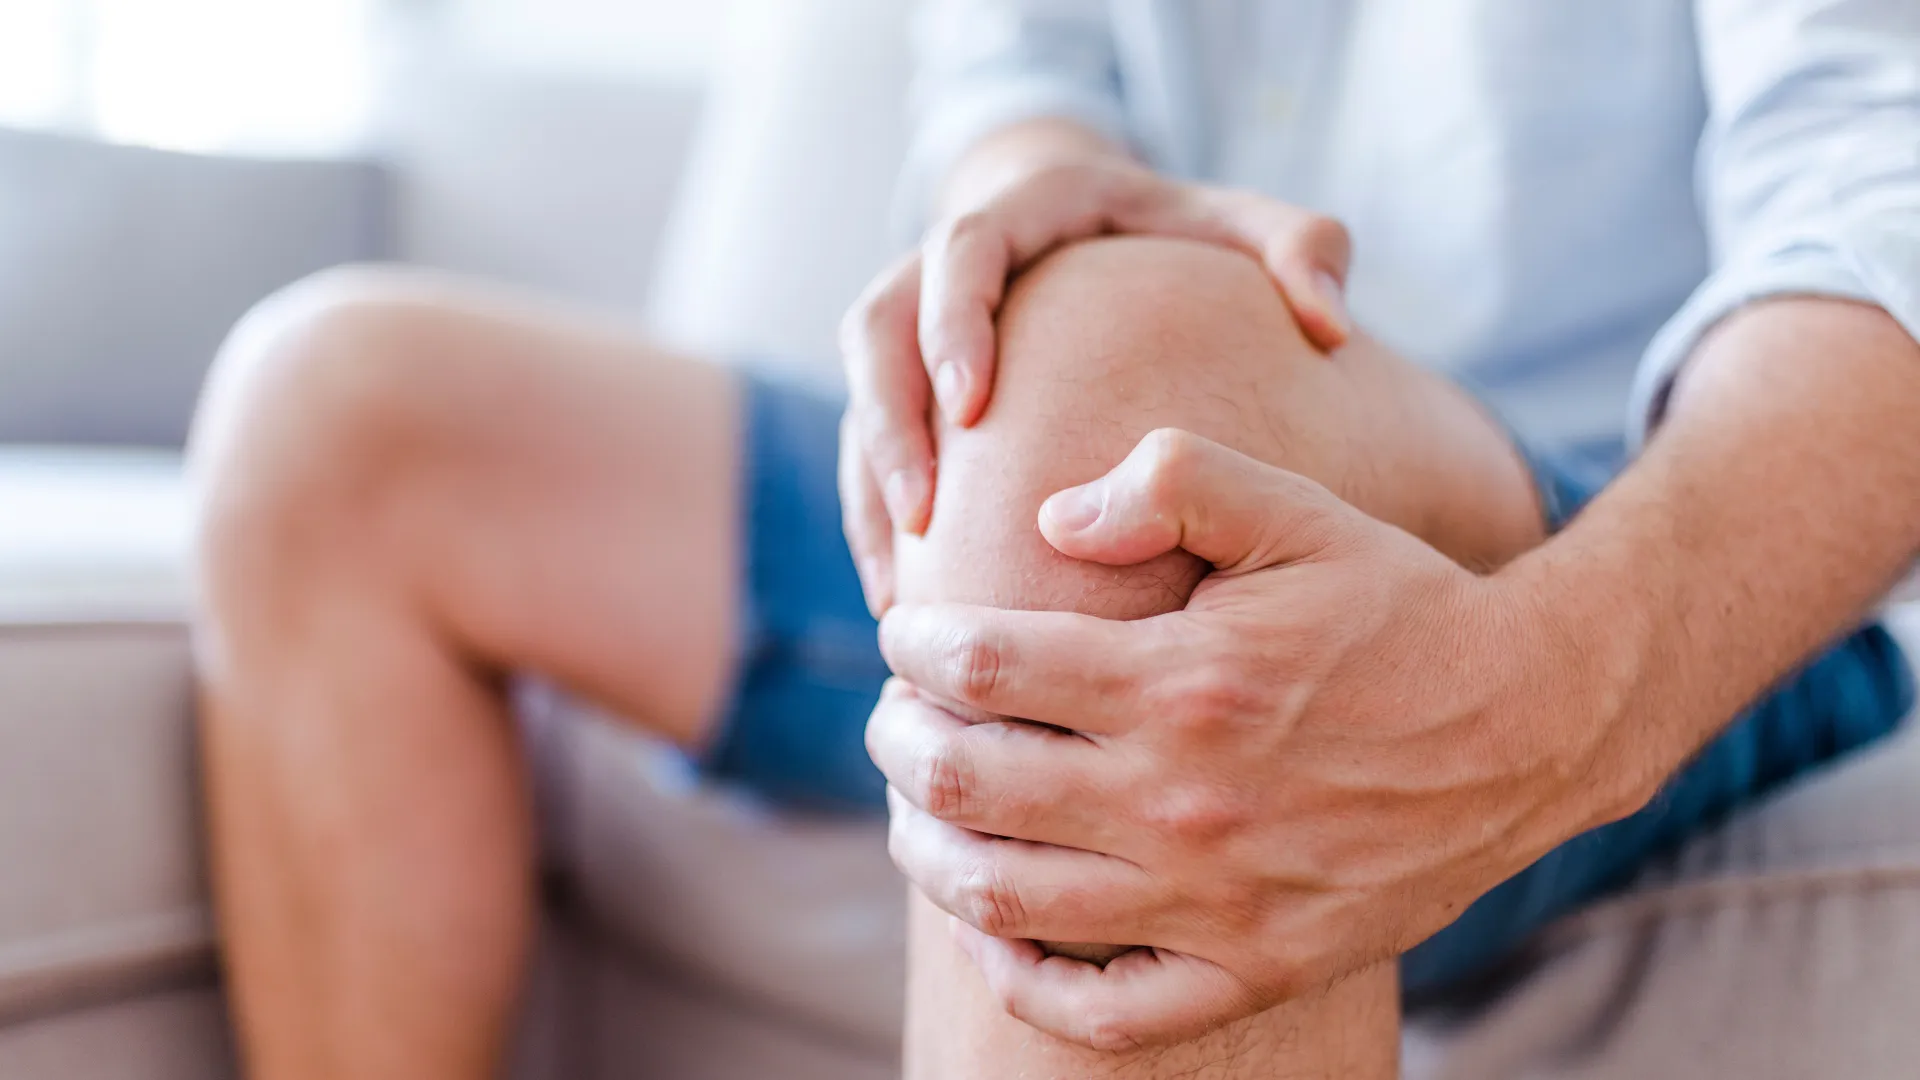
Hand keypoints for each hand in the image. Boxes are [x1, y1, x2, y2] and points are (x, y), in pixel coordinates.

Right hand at [838, 157, 1353, 614]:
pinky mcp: (904, 386)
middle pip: (877, 329)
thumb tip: (1329, 322)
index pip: (962, 250)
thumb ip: (1301, 251)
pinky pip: (868, 453)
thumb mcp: (1244, 227)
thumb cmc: (1182, 236)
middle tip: (925, 511)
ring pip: (861, 401)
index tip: (974, 405)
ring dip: (871, 490)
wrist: (1104, 227)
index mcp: (1022, 212)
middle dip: (890, 422)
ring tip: (900, 585)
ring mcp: (915, 327)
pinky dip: (876, 521)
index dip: (953, 325)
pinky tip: (903, 597)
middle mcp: (945, 262)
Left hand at [865, 429, 1642, 1049]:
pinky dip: (1022, 980)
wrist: (1530, 725)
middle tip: (892, 715)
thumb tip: (1050, 519)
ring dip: (927, 848)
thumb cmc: (1401, 608)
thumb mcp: (1298, 512)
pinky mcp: (1254, 967)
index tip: (906, 632)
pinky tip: (992, 932)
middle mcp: (1183, 801)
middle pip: (965, 782)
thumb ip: (1171, 482)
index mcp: (1183, 681)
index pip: (983, 666)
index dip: (917, 643)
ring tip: (914, 807)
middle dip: (897, 740)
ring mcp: (1215, 900)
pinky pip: (1102, 1010)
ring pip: (1005, 897)